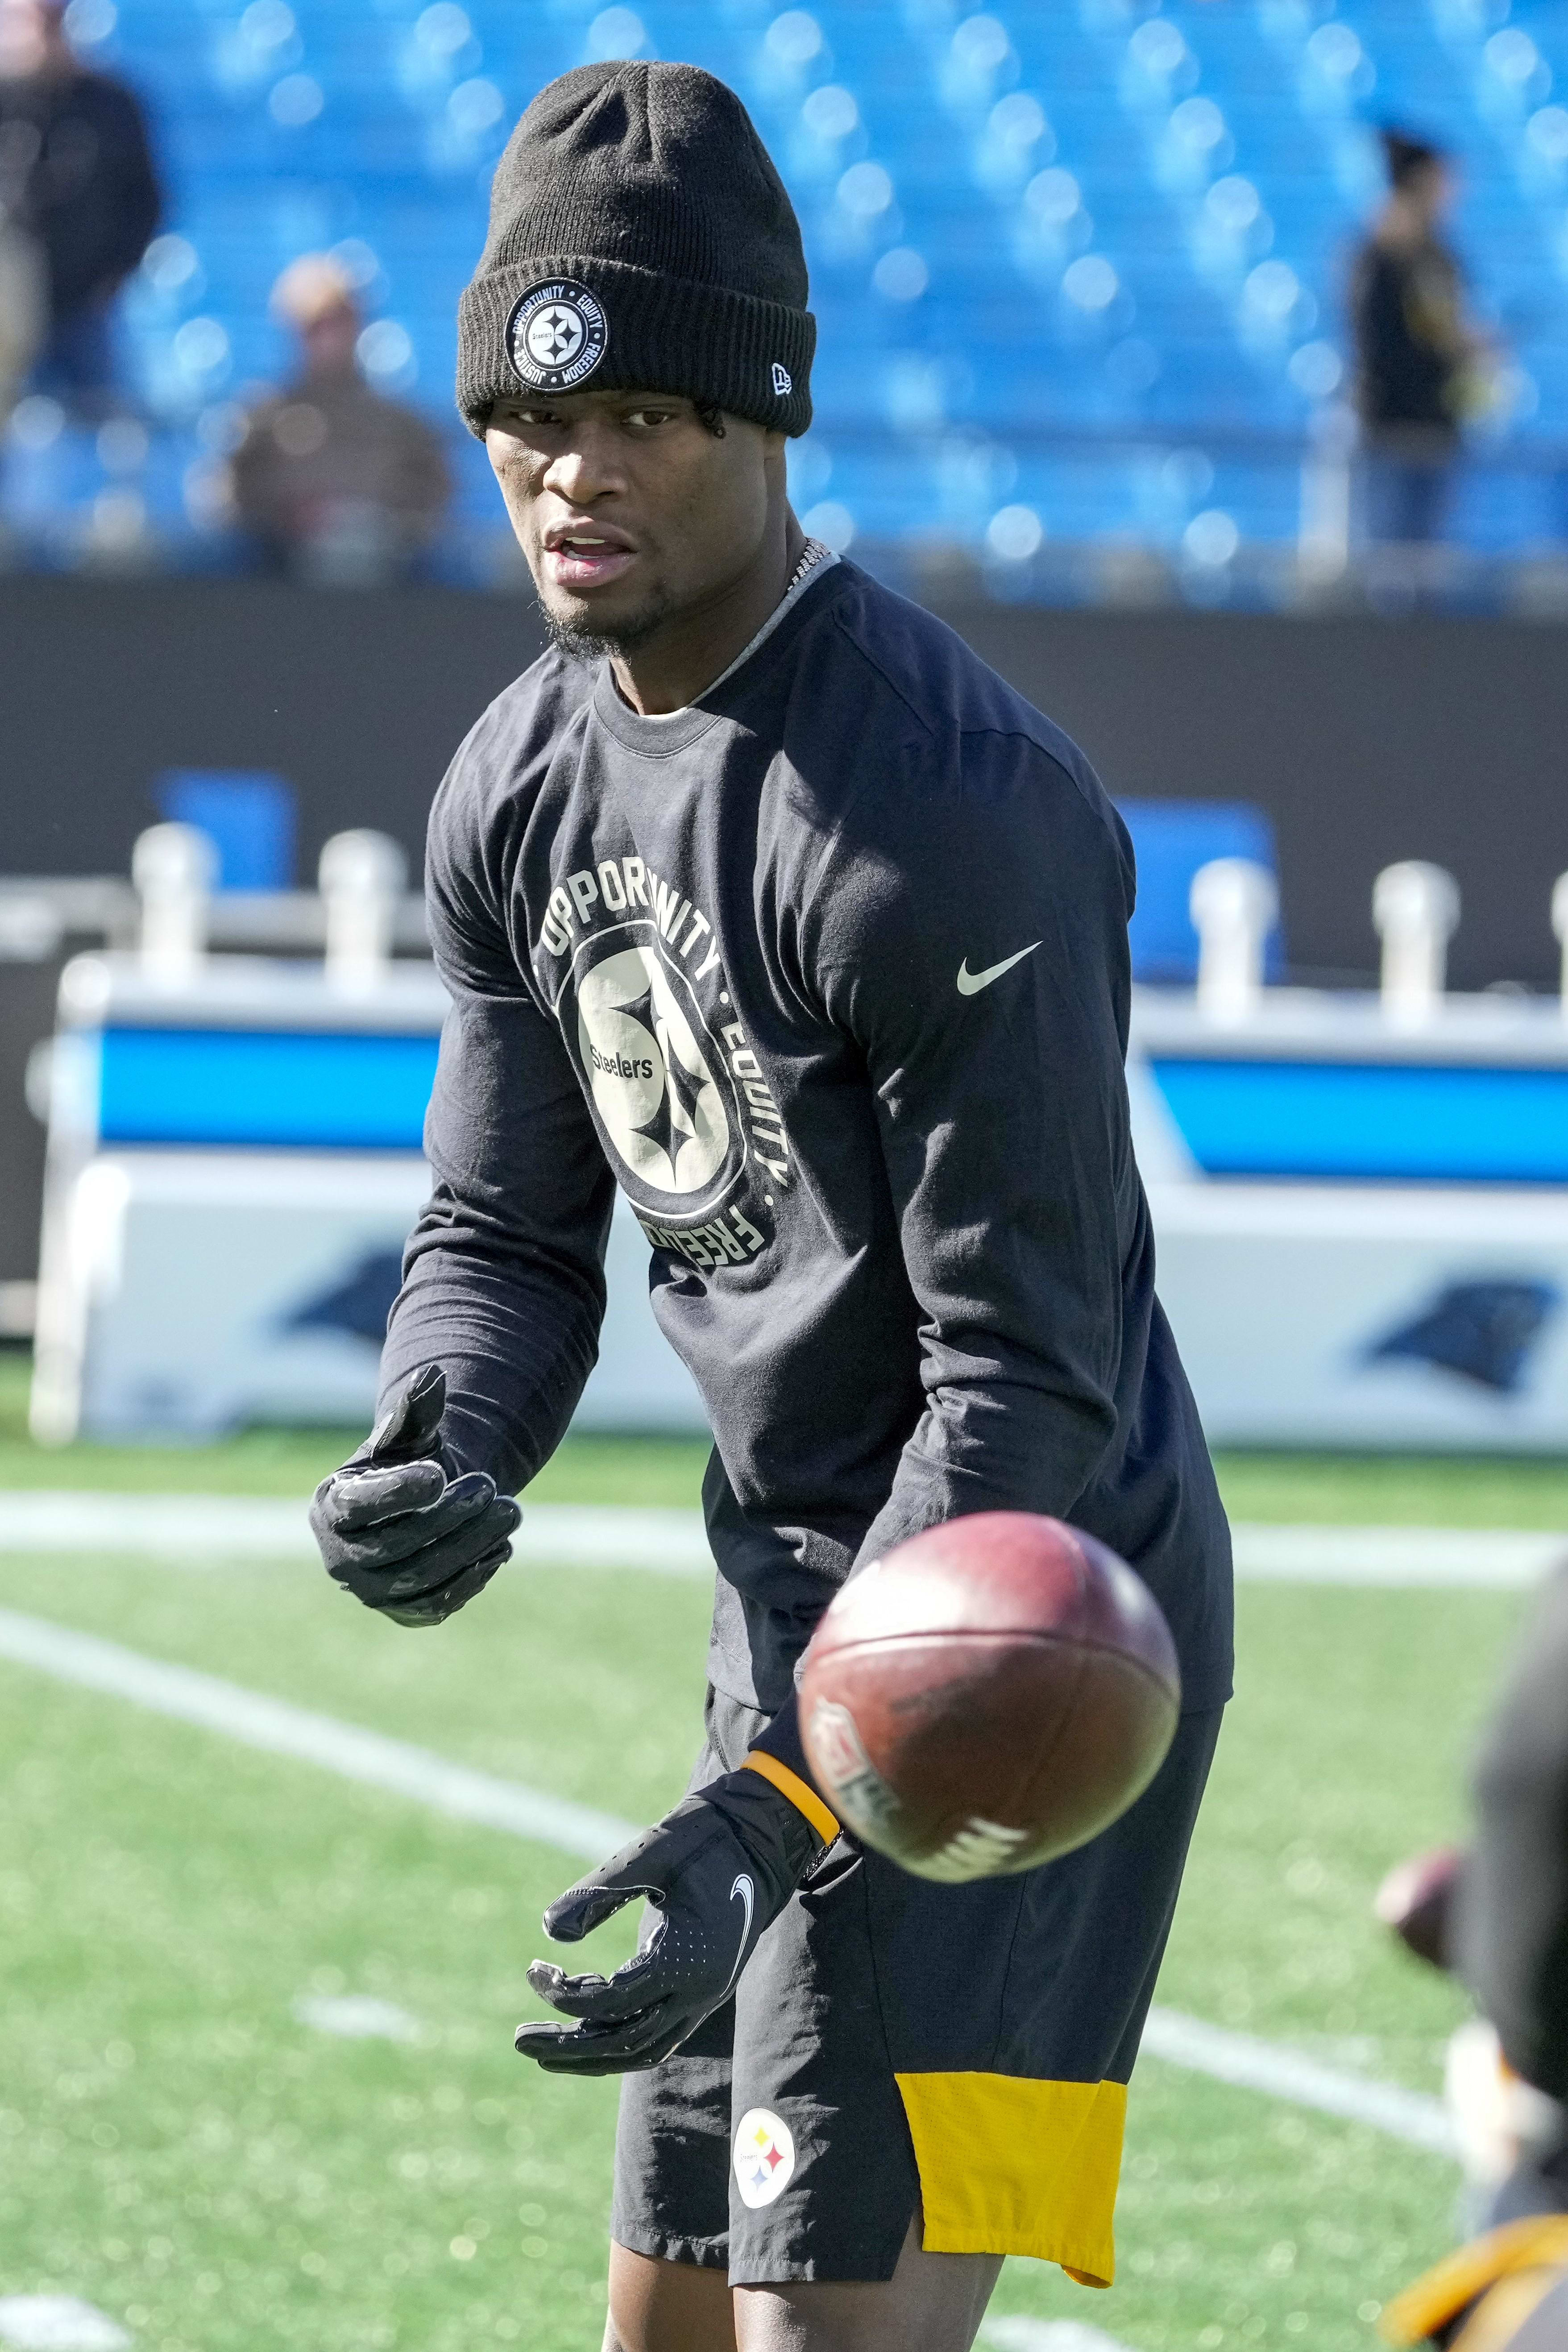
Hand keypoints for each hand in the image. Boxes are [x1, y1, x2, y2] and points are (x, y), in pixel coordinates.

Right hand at [309, 1365, 519, 1626]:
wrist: (421, 1506)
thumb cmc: (410, 1462)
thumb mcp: (412, 1435)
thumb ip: (417, 1411)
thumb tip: (432, 1375)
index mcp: (331, 1507)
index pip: (358, 1506)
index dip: (398, 1492)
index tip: (440, 1473)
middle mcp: (339, 1557)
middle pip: (397, 1546)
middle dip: (450, 1517)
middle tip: (492, 1487)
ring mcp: (370, 1592)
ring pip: (422, 1578)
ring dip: (471, 1547)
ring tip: (510, 1512)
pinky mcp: (403, 1612)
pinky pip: (437, 1604)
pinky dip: (472, 1578)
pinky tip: (502, 1548)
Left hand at [516, 1771, 825, 2074]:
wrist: (760, 1838)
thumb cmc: (702, 1838)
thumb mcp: (648, 1853)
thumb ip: (599, 1892)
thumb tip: (549, 1932)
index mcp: (689, 1958)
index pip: (615, 2001)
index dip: (565, 1994)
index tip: (534, 1969)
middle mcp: (701, 1991)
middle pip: (626, 2042)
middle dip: (570, 2047)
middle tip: (519, 2040)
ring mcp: (705, 1998)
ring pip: (643, 2051)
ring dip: (591, 2056)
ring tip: (543, 2050)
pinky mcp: (702, 1995)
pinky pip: (657, 2038)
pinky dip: (617, 2044)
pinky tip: (585, 2031)